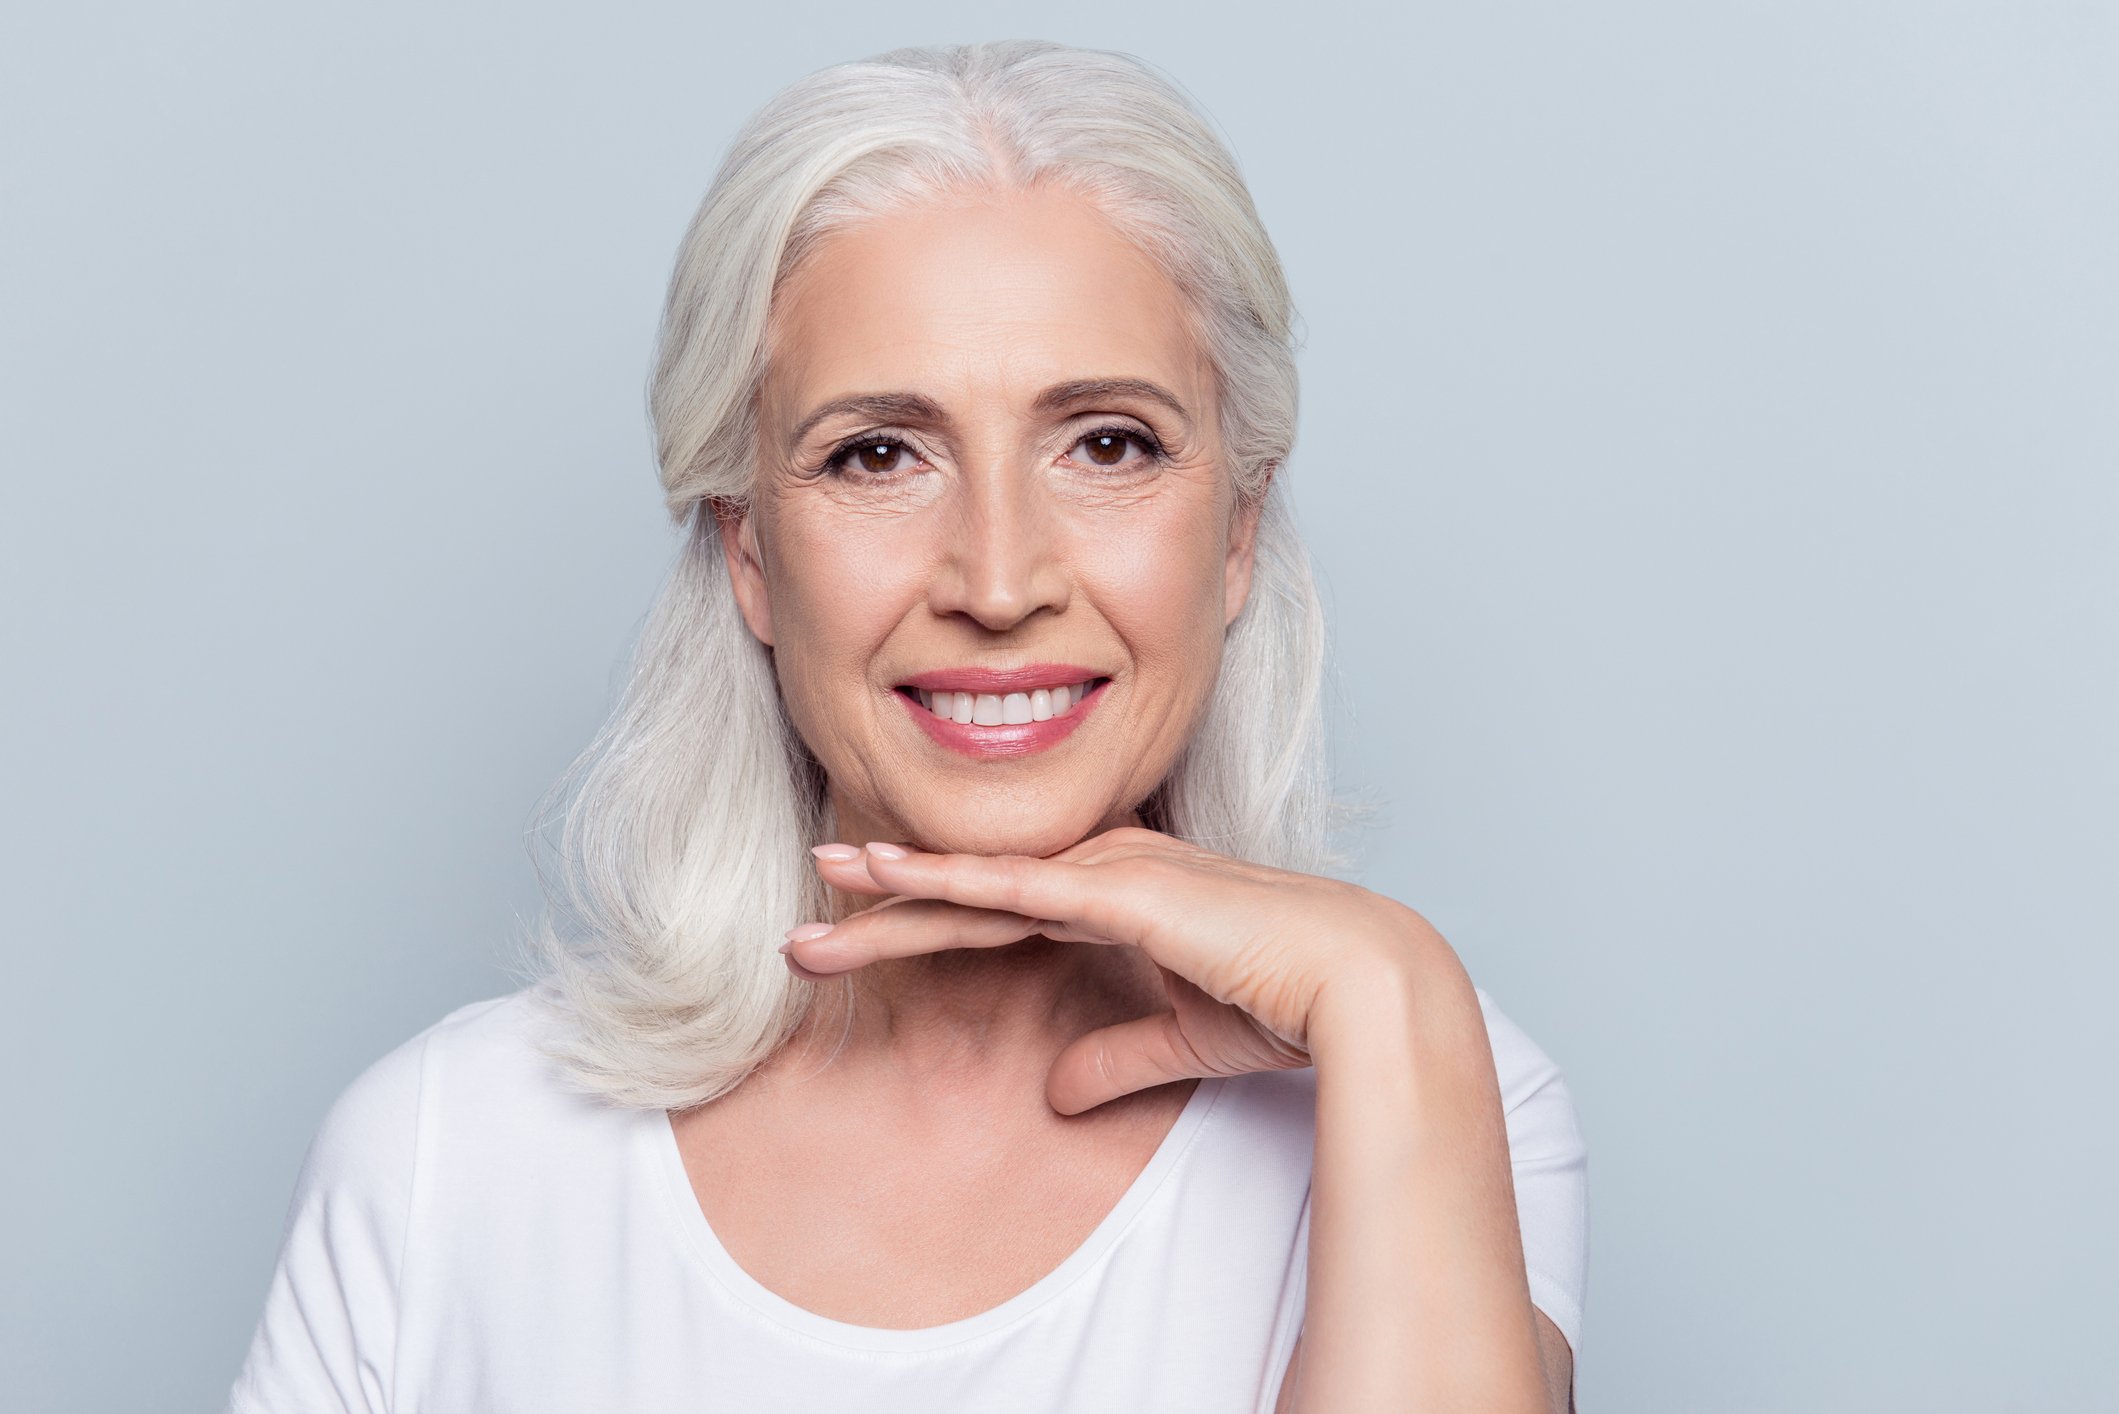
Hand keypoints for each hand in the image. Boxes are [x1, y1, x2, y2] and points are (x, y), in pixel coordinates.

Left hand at [785, 826, 1446, 1113]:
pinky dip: (945, 879)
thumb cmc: (1286, 1001)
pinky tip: (887, 876)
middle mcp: (1103, 870)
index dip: (925, 919)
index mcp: (1116, 896)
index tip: (857, 930)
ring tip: (817, 889)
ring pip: (976, 882)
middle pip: (970, 892)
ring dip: (893, 888)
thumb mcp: (1178, 1039)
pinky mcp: (1120, 890)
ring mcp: (1110, 872)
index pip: (998, 909)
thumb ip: (1112, 1056)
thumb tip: (1053, 1095)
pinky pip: (1013, 886)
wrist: (1357, 984)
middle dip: (885, 906)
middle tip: (803, 920)